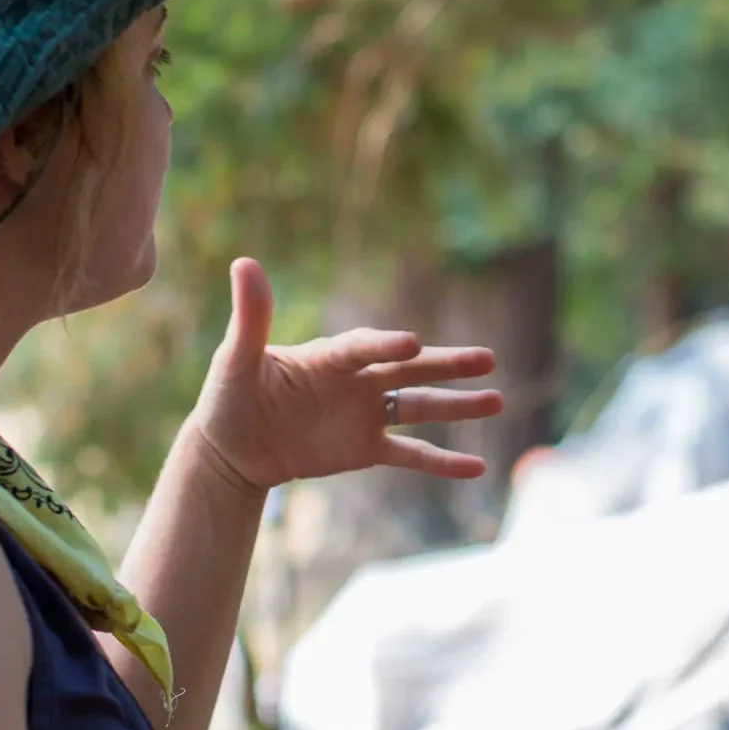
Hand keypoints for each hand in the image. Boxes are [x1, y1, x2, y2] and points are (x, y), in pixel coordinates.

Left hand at [189, 258, 504, 489]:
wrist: (232, 449)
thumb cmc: (230, 398)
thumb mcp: (236, 360)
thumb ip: (251, 318)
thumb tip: (244, 263)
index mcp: (328, 356)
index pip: (363, 348)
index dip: (384, 345)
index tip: (411, 344)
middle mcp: (356, 380)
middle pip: (409, 370)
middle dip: (447, 365)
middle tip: (487, 359)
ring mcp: (365, 414)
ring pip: (420, 407)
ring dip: (458, 405)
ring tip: (498, 400)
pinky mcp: (366, 448)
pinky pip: (411, 454)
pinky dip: (442, 461)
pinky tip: (477, 467)